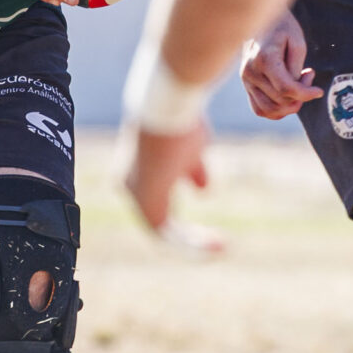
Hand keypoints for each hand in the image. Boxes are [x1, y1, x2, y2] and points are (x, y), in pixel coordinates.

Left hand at [120, 121, 226, 255]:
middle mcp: (130, 184)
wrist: (169, 106)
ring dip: (193, 242)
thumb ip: (194, 171)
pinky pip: (168, 235)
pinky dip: (193, 243)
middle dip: (189, 234)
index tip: (209, 212)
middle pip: (159, 218)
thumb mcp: (193, 148)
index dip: (181, 208)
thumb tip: (203, 190)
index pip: (157, 198)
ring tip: (221, 247)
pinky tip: (217, 245)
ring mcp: (135, 194)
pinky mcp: (146, 202)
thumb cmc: (181, 120)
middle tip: (218, 242)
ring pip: (163, 230)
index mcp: (137, 170)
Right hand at [239, 10, 321, 118]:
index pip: (286, 88)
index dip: (306, 94)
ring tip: (298, 87)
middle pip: (280, 100)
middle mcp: (251, 72)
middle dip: (300, 95)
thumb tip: (295, 88)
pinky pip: (259, 108)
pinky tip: (287, 97)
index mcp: (264, 59)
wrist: (259, 18)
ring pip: (268, 110)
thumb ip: (296, 67)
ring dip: (288, 106)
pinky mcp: (246, 84)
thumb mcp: (296, 41)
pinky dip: (275, 110)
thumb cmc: (282, 26)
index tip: (319, 91)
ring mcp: (246, 80)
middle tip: (308, 75)